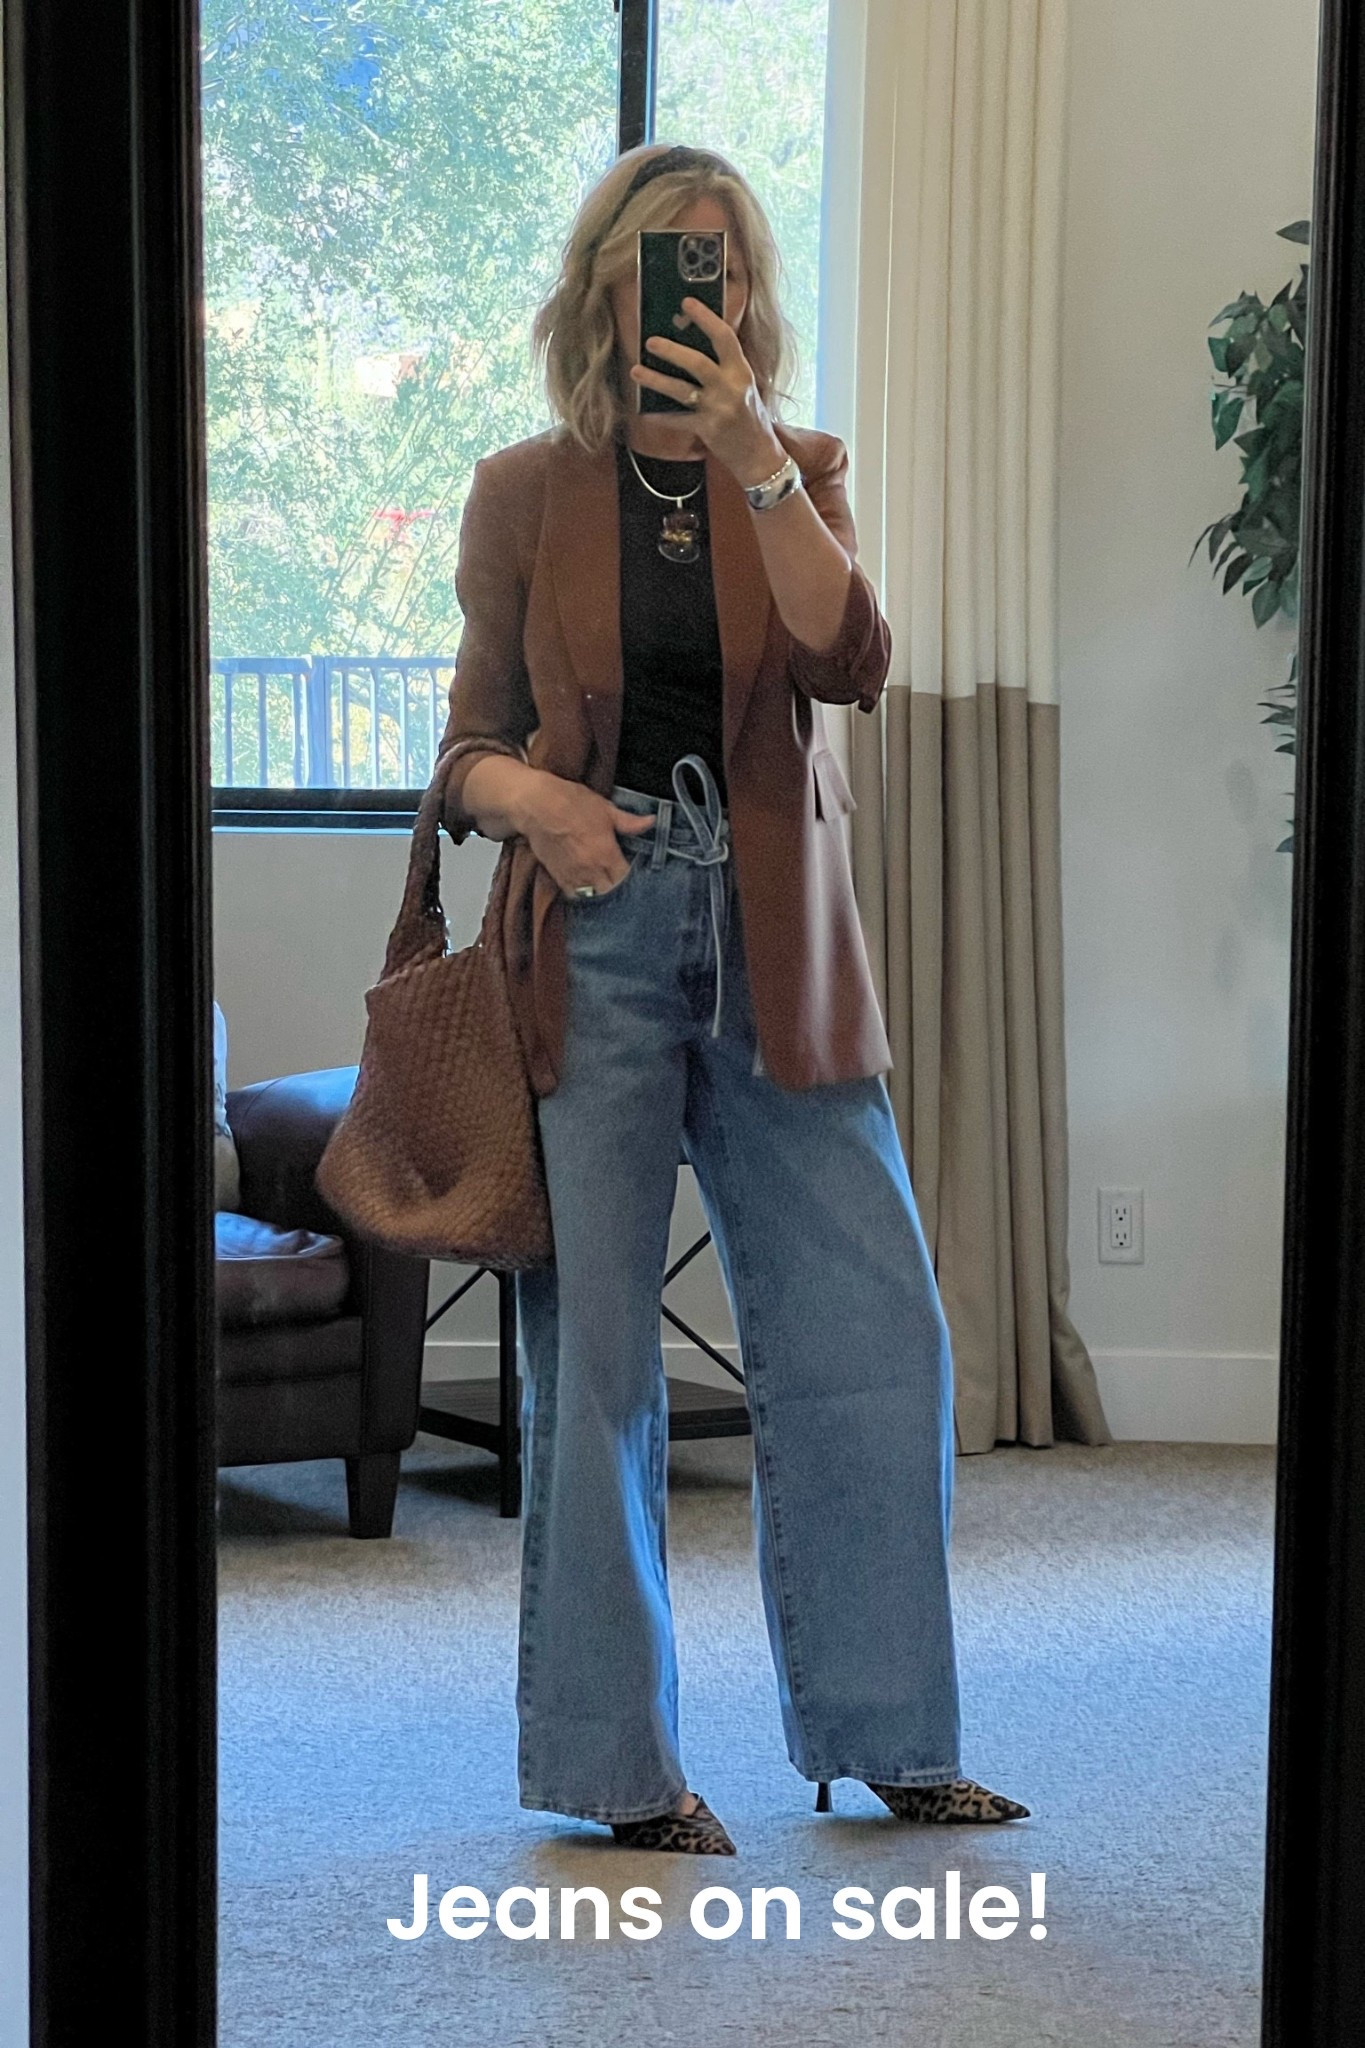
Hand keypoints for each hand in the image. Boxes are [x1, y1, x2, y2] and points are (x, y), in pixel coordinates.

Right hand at [513, 770, 654, 898]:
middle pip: (611, 892)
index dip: (632, 877)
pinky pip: (574, 895)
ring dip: (601, 894)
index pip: (626, 878)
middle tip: (621, 880)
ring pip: (593, 897)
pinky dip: (582, 894)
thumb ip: (629, 822)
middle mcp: (591, 869)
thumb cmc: (570, 803)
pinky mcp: (558, 876)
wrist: (536, 805)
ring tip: (605, 887)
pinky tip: (587, 887)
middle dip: (618, 889)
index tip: (635, 872)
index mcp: (607, 853)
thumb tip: (651, 822)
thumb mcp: (605, 809)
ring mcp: (573, 875)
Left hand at [630, 297, 785, 486]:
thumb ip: (724, 366)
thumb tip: (690, 343)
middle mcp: (731, 388)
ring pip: (682, 391)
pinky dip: (660, 416)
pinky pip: (678, 420)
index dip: (705, 318)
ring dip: (656, 380)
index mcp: (741, 371)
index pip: (724, 338)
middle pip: (698, 363)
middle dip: (672, 351)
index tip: (686, 302)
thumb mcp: (744, 385)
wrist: (759, 454)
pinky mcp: (707, 430)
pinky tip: (643, 411)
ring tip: (635, 370)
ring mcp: (718, 410)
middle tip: (650, 341)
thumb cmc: (749, 416)